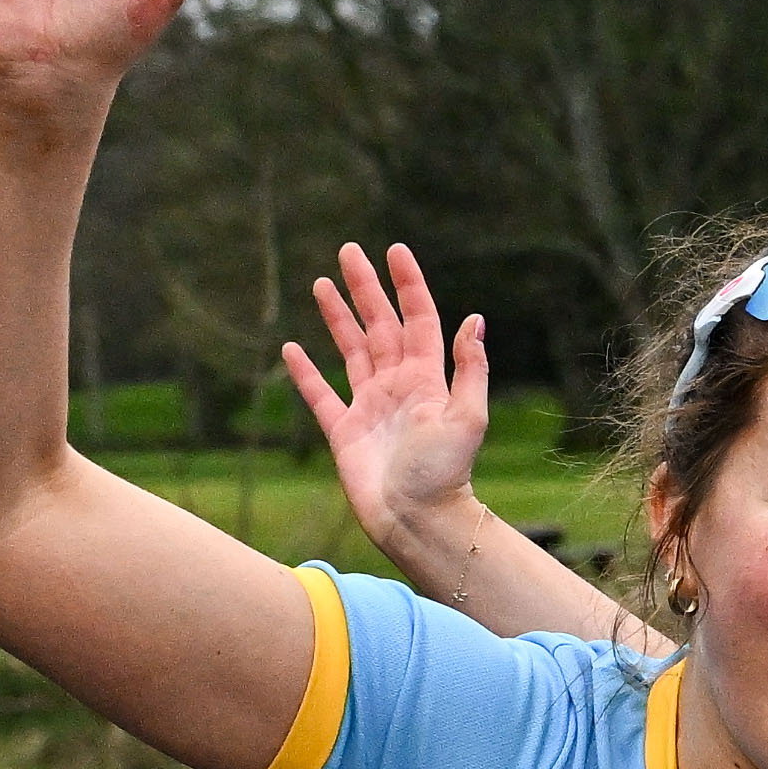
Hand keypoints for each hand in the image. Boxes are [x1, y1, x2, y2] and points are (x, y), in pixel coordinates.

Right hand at [280, 243, 496, 561]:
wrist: (416, 518)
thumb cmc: (445, 473)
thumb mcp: (467, 417)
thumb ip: (469, 368)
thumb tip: (474, 319)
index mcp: (428, 379)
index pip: (417, 319)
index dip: (407, 285)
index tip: (394, 250)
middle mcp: (398, 386)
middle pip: (379, 325)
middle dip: (365, 288)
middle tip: (348, 251)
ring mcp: (369, 406)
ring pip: (350, 350)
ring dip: (337, 317)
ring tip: (321, 283)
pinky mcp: (343, 431)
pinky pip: (320, 394)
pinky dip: (306, 372)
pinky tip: (293, 348)